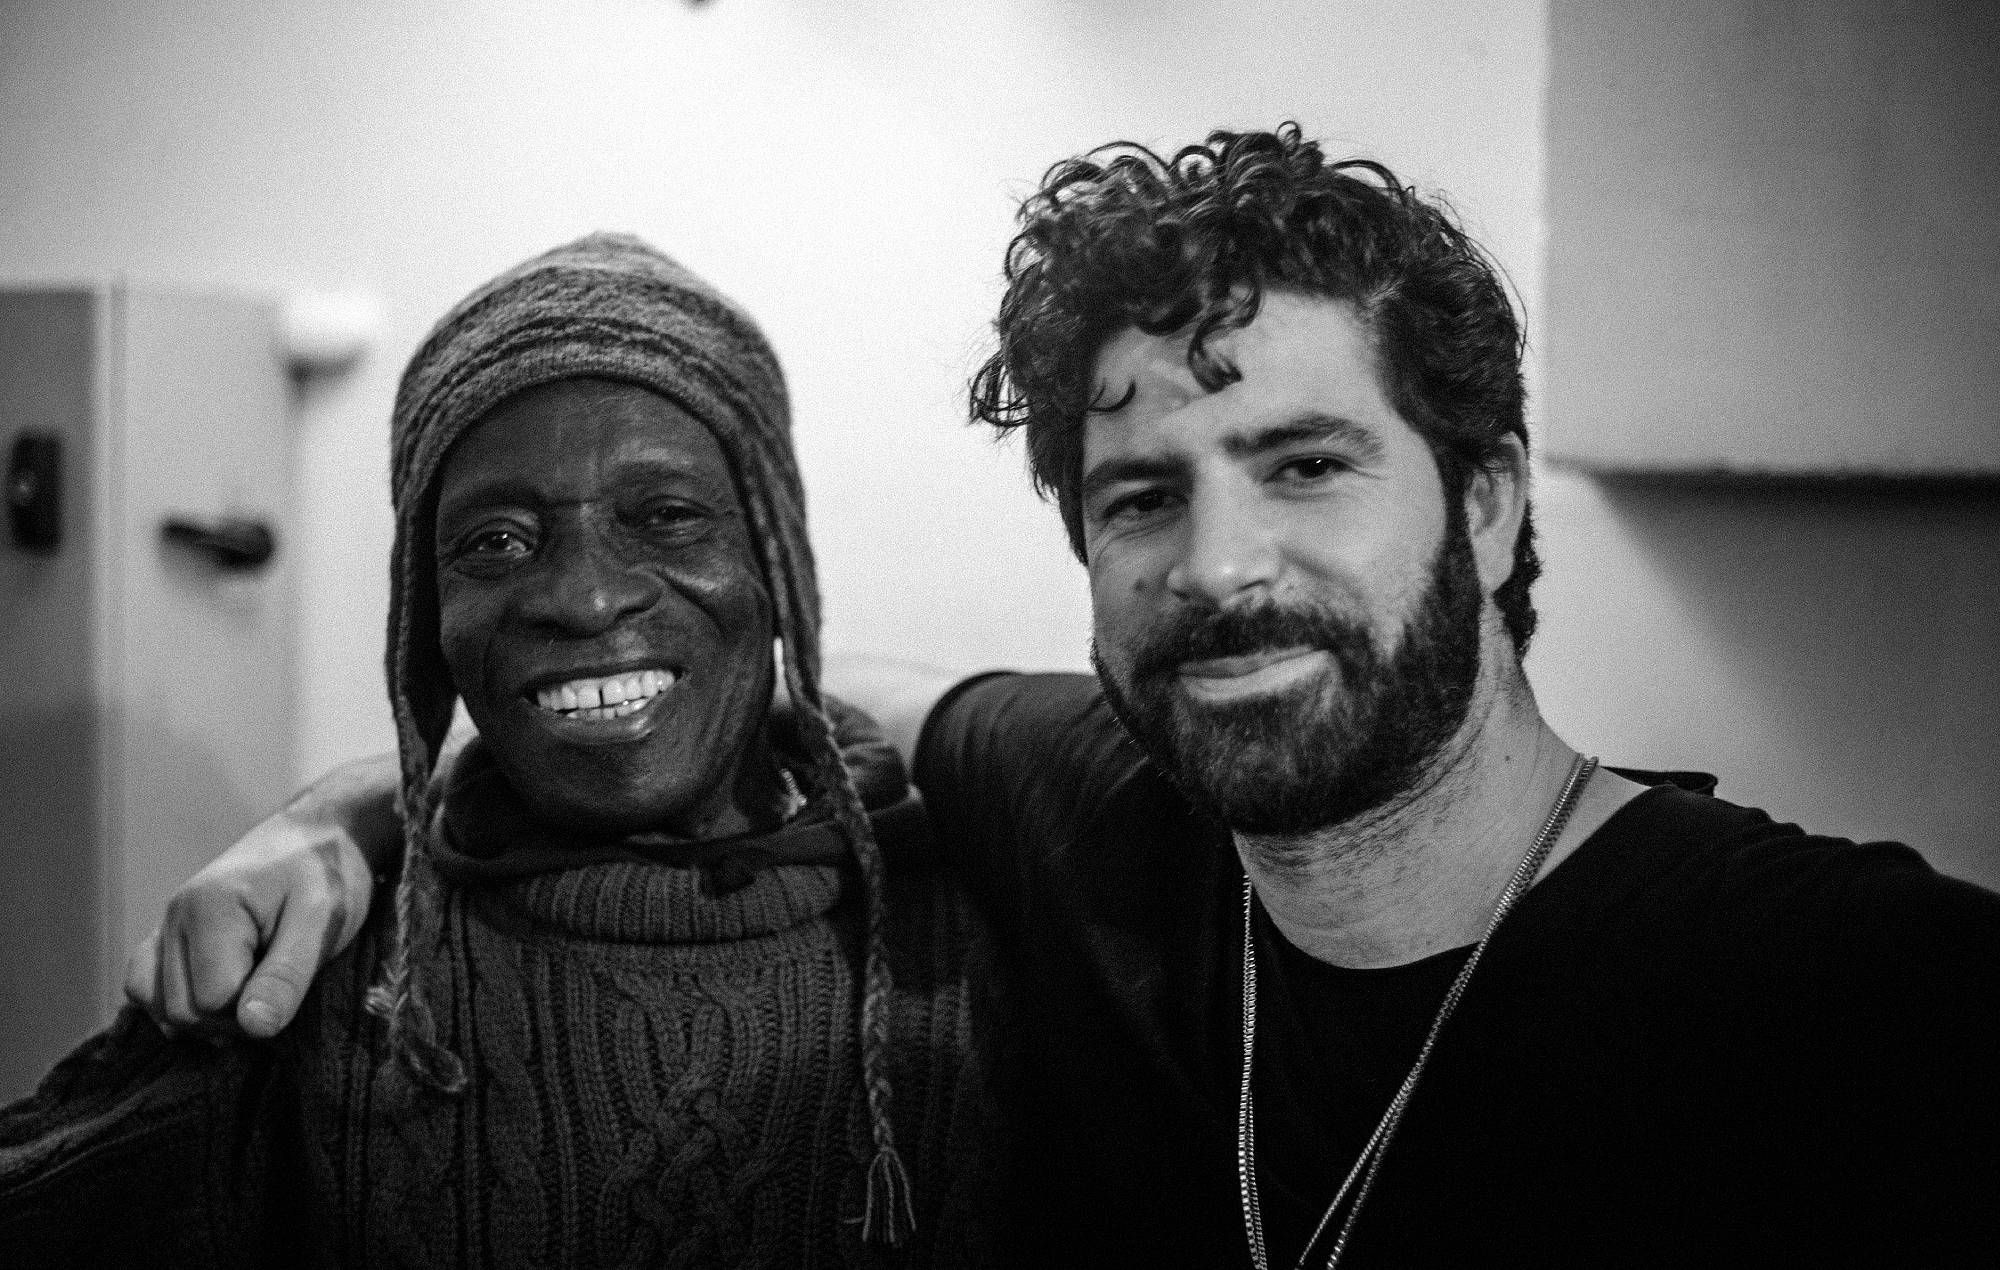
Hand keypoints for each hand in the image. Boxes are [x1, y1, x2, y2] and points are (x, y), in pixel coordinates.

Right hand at [123, 751, 399, 1037]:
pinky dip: (177, 1001)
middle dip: (230, 1018)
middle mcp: (174, 914)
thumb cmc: (328, 874)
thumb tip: (253, 1028)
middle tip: (276, 993)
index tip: (290, 990)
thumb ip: (287, 975)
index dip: (254, 1010)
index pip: (210, 1000)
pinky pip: (145, 984)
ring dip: (202, 1016)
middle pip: (179, 1009)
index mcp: (208, 908)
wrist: (318, 836)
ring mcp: (165, 924)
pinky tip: (219, 996)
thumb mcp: (323, 921)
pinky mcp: (167, 934)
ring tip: (250, 994)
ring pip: (154, 1003)